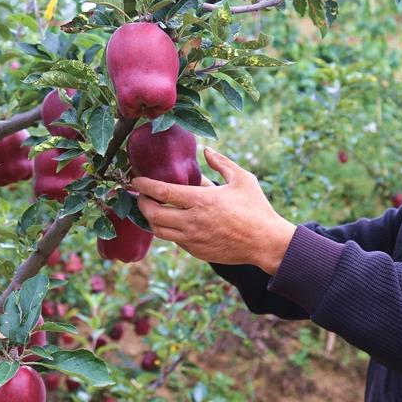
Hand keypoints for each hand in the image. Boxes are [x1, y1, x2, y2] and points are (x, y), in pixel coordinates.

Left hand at [132, 148, 295, 273]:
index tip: (136, 180)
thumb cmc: (256, 208)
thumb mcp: (243, 179)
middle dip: (142, 203)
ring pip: (159, 231)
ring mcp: (193, 239)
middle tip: (141, 195)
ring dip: (151, 219)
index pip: (161, 192)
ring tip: (152, 209)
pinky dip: (167, 230)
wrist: (265, 242)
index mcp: (201, 200)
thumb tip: (206, 150)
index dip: (144, 185)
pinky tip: (171, 222)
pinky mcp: (197, 251)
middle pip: (153, 214)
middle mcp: (192, 221)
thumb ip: (222, 163)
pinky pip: (174, 240)